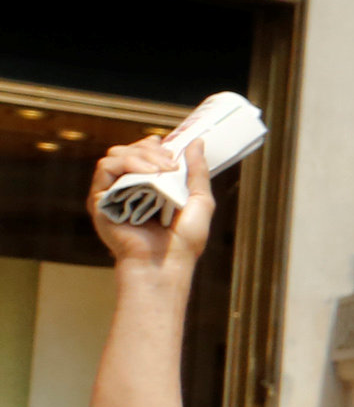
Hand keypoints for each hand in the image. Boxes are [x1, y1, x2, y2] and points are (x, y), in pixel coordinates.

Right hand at [89, 133, 210, 273]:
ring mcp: (113, 194)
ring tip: (163, 168)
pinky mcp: (100, 200)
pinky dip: (126, 164)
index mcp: (149, 187)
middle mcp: (128, 188)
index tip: (170, 147)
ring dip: (141, 155)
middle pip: (128, 151)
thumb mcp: (200, 200)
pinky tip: (147, 173)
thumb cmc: (184, 241)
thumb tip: (197, 142)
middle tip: (171, 162)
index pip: (142, 154)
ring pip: (115, 156)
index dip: (153, 145)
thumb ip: (198, 171)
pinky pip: (105, 169)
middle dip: (150, 149)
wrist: (166, 263)